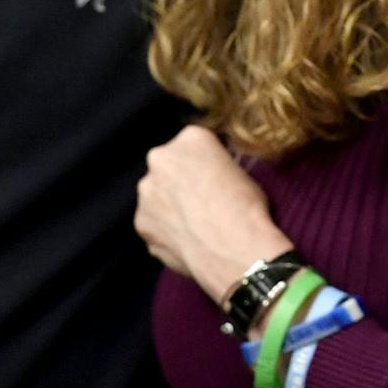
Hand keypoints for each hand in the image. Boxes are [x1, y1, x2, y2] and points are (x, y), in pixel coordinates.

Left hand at [135, 125, 292, 303]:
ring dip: (169, 206)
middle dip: (179, 181)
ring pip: (156, 196)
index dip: (205, 165)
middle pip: (168, 166)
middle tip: (201, 203)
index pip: (194, 145)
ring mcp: (146, 192)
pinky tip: (187, 241)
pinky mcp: (141, 223)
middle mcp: (160, 159)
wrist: (234, 249)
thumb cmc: (246, 209)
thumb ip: (215, 169)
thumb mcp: (241, 174)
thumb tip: (210, 180)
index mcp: (191, 139)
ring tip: (194, 226)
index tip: (214, 179)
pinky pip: (153, 223)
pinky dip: (166, 231)